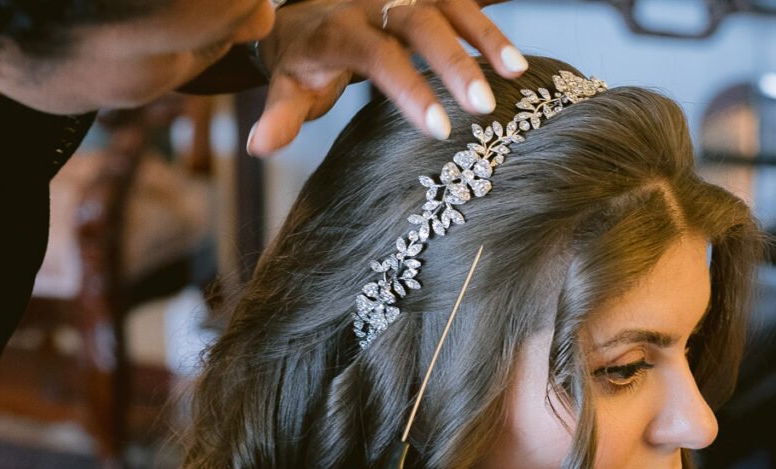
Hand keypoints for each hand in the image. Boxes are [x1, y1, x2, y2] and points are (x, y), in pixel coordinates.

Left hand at [247, 0, 527, 155]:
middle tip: (483, 106)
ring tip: (515, 72)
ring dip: (485, 36)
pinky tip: (516, 48)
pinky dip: (490, 14)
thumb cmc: (305, 58)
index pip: (380, 56)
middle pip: (421, 23)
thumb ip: (280, 116)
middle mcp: (376, 1)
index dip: (409, 89)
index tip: (438, 129)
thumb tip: (259, 147)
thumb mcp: (288, 86)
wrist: (308, 12)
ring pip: (449, 4)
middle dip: (454, 62)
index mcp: (342, 29)